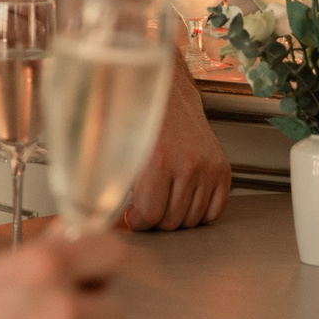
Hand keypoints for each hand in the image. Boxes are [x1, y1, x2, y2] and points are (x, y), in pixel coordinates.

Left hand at [121, 69, 230, 230]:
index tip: (133, 215)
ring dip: (176, 216)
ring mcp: (209, 168)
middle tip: (148, 207)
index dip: (138, 221)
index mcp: (159, 160)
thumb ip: (111, 183)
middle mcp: (188, 164)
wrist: (171, 97)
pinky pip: (214, 211)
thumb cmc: (142, 122)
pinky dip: (200, 213)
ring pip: (192, 220)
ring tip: (164, 200)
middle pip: (172, 221)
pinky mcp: (223, 169)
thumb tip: (95, 213)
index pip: (150, 216)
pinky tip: (184, 200)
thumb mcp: (119, 149)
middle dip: (155, 220)